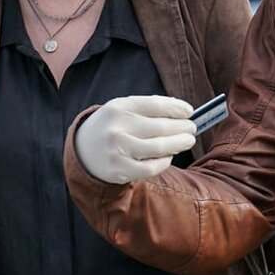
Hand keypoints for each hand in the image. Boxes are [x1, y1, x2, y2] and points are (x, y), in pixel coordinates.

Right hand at [75, 95, 197, 183]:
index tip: (190, 111)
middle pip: (160, 127)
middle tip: (192, 129)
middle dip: (182, 127)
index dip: (176, 108)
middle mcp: (116, 127)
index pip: (155, 105)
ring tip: (187, 141)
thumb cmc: (111, 128)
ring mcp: (116, 149)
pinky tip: (169, 157)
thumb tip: (180, 109)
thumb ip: (147, 108)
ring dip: (178, 144)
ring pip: (158, 148)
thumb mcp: (122, 110)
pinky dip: (164, 162)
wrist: (82, 151)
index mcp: (118, 107)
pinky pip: (150, 168)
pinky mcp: (118, 169)